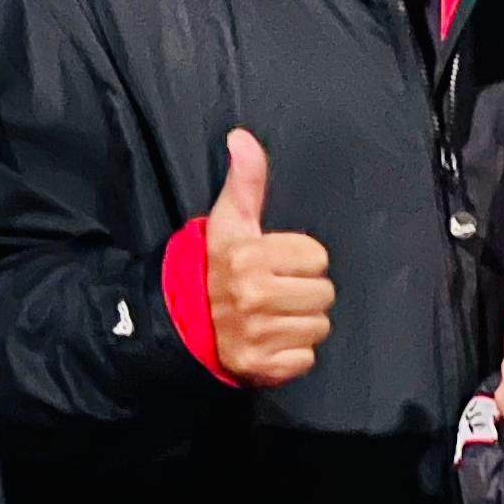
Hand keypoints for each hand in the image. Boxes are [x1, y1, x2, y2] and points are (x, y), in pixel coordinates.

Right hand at [203, 129, 332, 386]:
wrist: (179, 324)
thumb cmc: (213, 268)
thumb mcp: (228, 222)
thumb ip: (245, 181)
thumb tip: (242, 137)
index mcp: (249, 257)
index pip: (317, 256)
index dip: (299, 260)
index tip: (273, 264)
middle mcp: (254, 296)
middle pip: (324, 293)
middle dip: (303, 293)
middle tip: (273, 293)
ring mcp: (258, 334)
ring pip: (319, 326)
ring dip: (300, 324)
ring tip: (270, 317)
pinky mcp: (262, 366)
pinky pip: (306, 358)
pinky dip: (292, 355)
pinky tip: (269, 342)